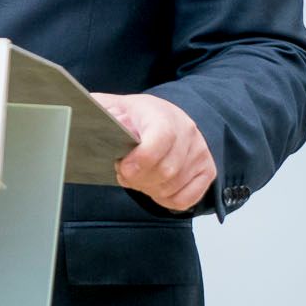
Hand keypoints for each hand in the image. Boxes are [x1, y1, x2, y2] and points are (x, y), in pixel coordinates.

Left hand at [90, 91, 214, 210]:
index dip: (141, 160)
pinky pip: (187, 198)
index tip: (122, 167)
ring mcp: (200, 153)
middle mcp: (187, 133)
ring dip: (149, 189)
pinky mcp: (207, 170)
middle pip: (166, 170)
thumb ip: (100, 111)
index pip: (160, 138)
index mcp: (162, 115)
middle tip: (123, 174)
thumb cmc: (137, 115)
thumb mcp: (114, 106)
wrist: (168, 116)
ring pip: (173, 186)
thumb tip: (98, 120)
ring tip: (137, 178)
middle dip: (138, 179)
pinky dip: (166, 200)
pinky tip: (154, 188)